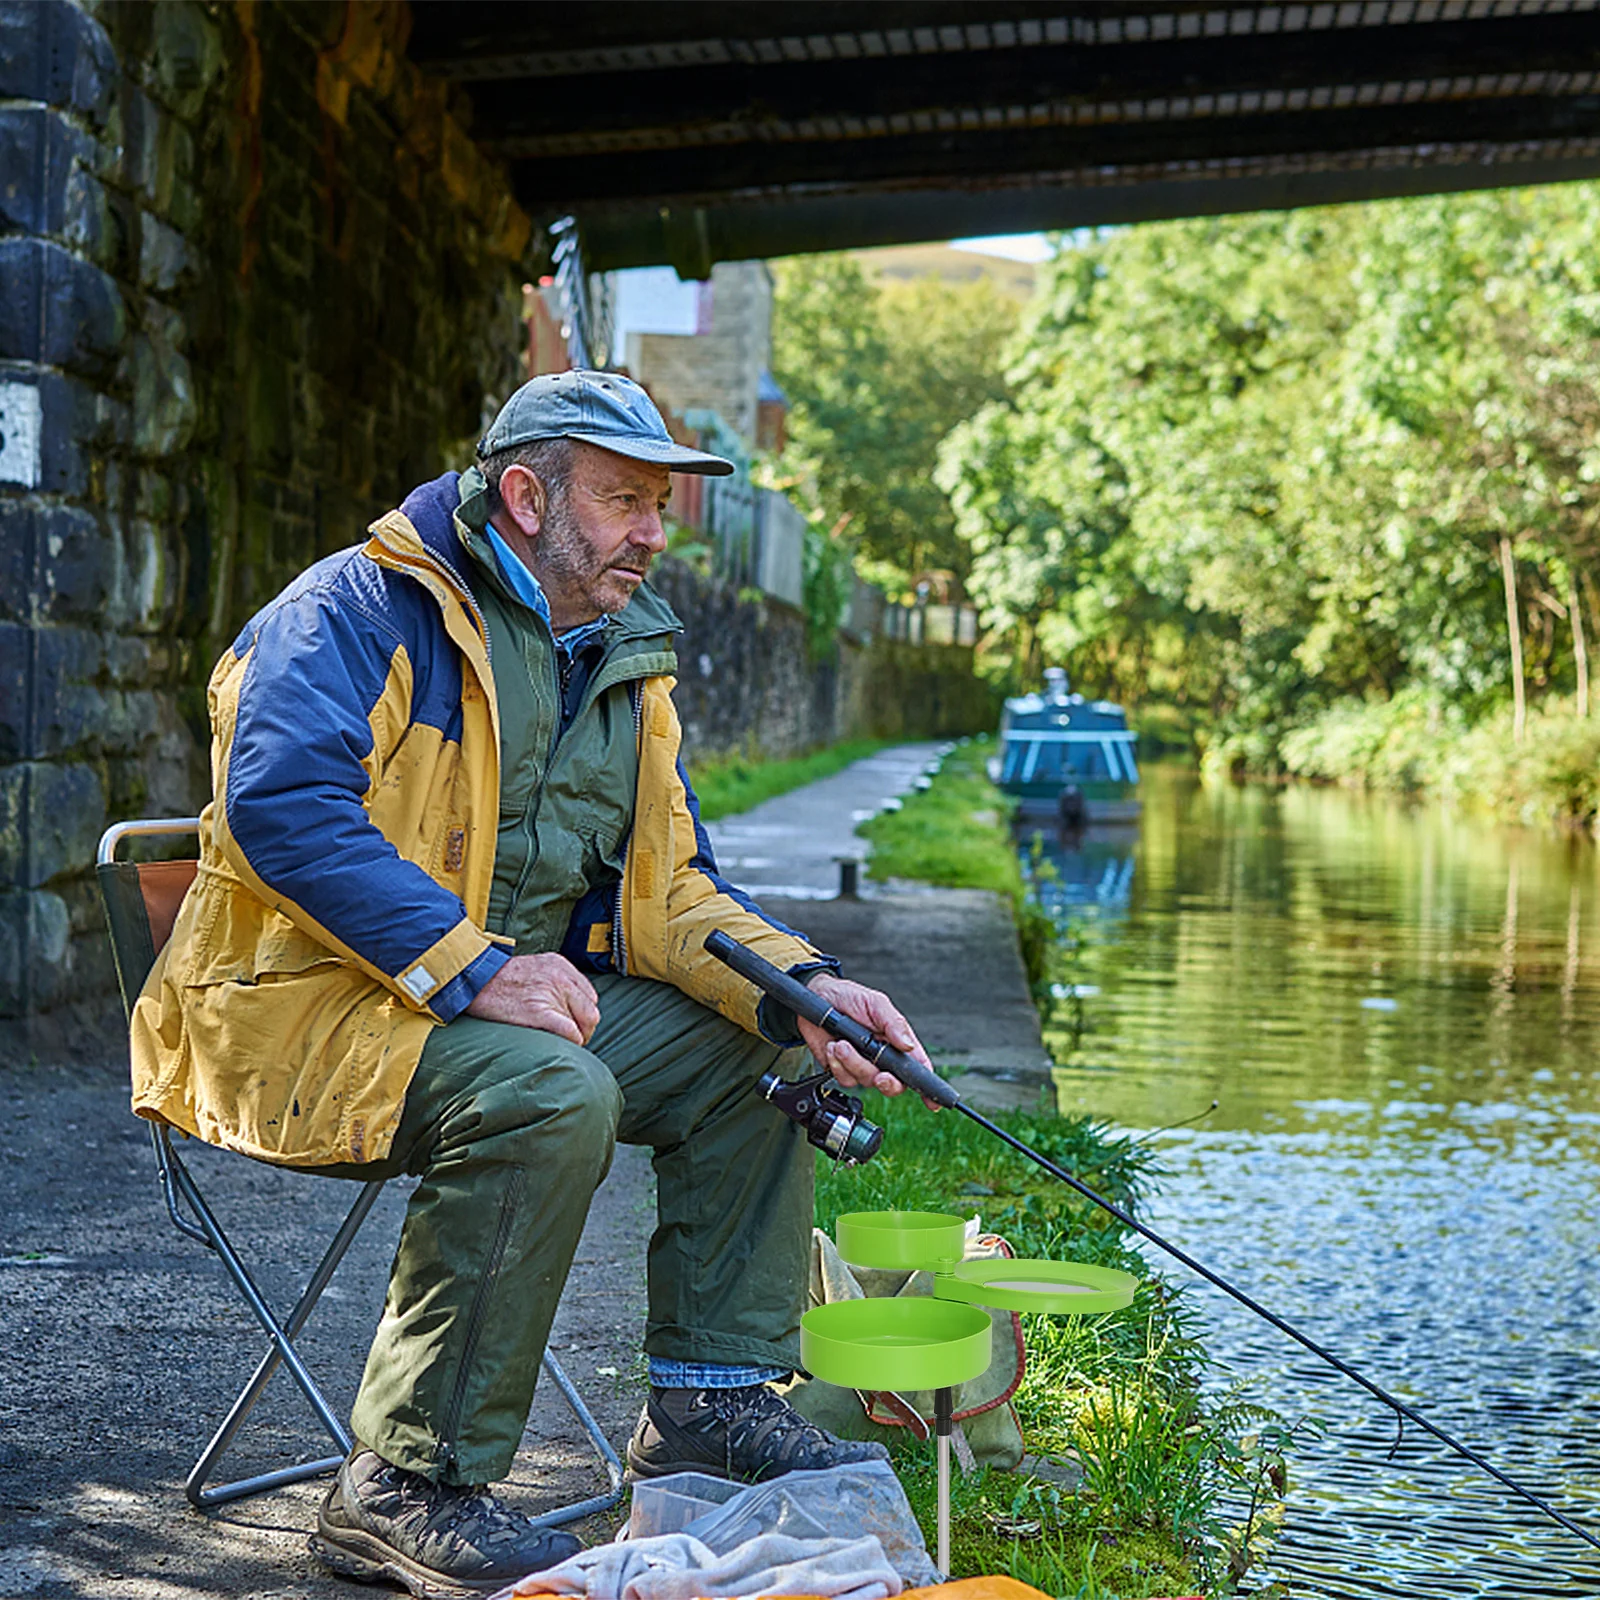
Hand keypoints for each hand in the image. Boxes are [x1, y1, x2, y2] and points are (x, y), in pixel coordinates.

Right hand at [465, 953, 599, 1043]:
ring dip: (576, 1037)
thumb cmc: (498, 979)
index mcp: (560, 966)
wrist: (473, 978)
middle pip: (591, 1012)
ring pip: (583, 1024)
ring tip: (561, 1042)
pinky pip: (570, 1032)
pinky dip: (571, 1041)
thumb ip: (555, 981)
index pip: (589, 997)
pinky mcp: (538, 1011)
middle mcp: (561, 977)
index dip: (583, 1015)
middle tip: (571, 1039)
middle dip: (585, 1029)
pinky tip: (562, 1046)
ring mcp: (550, 993)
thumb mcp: (534, 967)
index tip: (573, 1024)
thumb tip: (568, 1005)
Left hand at [798, 973, 930, 1096]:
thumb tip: (908, 1044)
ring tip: (841, 1042)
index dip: (927, 1087)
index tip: (931, 1101)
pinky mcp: (842, 1069)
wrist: (816, 998)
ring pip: (866, 1081)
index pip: (917, 1067)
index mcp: (896, 1041)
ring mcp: (862, 1065)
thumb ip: (893, 1023)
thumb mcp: (875, 1003)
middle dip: (886, 1082)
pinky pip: (844, 1079)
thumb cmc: (849, 997)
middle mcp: (881, 1057)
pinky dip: (837, 1064)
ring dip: (852, 1063)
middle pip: (893, 1084)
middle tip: (879, 1074)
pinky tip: (832, 1047)